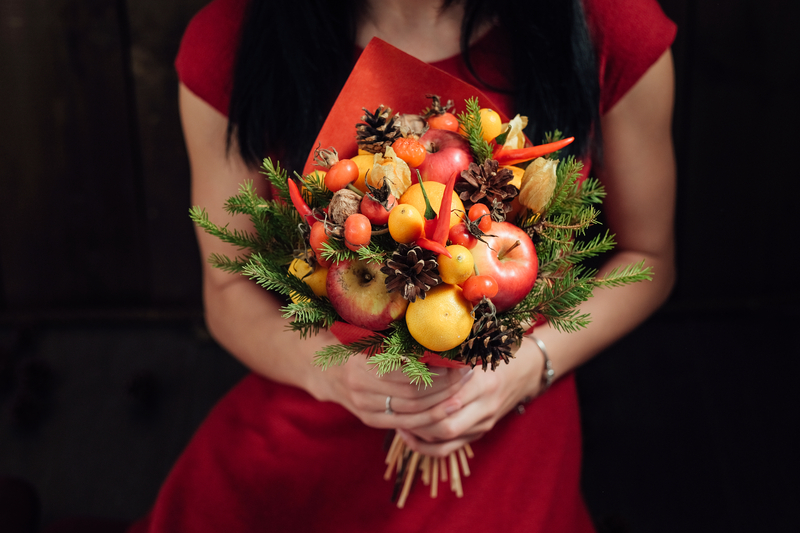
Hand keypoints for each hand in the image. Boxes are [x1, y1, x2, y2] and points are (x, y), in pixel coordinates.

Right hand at [308, 335, 474, 430]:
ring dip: (443, 403)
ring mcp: (366, 409)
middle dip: (446, 387)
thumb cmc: (352, 344)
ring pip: (414, 413)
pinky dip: (429, 417)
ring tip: (463, 390)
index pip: (411, 376)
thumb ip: (396, 339)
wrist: (323, 370)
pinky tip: (446, 408)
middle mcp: (362, 391)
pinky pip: (406, 423)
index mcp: (362, 366)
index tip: (460, 361)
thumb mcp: (369, 335)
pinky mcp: (372, 420)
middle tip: (468, 374)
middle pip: (416, 396)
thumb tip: (437, 336)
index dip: (439, 372)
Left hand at [396, 336, 545, 456]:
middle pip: (445, 426)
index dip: (421, 399)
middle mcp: (485, 407)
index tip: (399, 389)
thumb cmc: (493, 354)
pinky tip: (407, 435)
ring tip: (396, 419)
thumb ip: (449, 356)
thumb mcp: (475, 350)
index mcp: (484, 383)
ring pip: (444, 440)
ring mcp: (483, 425)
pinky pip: (448, 449)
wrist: (525, 372)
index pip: (448, 400)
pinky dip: (424, 446)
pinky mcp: (478, 435)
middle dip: (417, 420)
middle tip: (394, 408)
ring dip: (417, 432)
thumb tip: (411, 353)